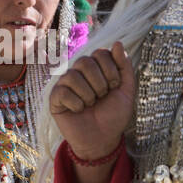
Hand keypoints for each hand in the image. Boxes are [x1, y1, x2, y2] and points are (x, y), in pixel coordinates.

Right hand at [49, 41, 135, 159]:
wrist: (103, 140)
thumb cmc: (114, 115)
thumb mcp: (126, 90)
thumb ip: (124, 66)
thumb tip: (118, 43)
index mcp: (96, 68)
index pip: (100, 53)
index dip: (110, 69)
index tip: (114, 86)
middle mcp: (79, 72)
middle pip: (85, 61)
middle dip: (100, 82)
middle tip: (102, 97)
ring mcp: (65, 84)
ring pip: (73, 75)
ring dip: (88, 94)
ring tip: (91, 105)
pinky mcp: (55, 98)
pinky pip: (63, 91)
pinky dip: (76, 104)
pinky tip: (79, 111)